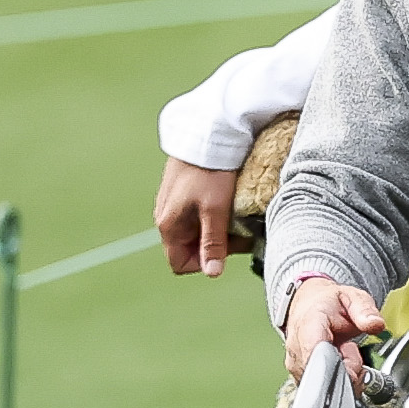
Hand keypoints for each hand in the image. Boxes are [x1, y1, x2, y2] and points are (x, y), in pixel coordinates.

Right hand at [157, 157, 240, 275]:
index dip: (204, 263)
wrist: (205, 135)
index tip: (226, 250)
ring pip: (200, 232)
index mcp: (168, 225)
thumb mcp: (214, 210)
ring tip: (239, 218)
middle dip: (218, 247)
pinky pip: (202, 216)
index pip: (180, 264)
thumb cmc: (209, 173)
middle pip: (192, 248)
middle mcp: (167, 218)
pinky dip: (218, 217)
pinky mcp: (186, 194)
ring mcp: (176, 205)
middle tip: (241, 232)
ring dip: (221, 232)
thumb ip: (213, 243)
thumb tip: (212, 272)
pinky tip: (231, 206)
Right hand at [279, 273, 382, 387]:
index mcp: (308, 326)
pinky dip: (337, 379)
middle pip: (326, 375)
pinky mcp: (300, 375)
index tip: (353, 357)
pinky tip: (338, 363)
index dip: (340, 365)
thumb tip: (376, 324)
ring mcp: (296, 364)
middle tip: (351, 350)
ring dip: (343, 374)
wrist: (310, 304)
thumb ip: (365, 310)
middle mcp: (297, 348)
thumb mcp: (353, 297)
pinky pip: (324, 387)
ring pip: (326, 384)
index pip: (318, 356)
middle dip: (348, 370)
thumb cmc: (329, 303)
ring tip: (343, 352)